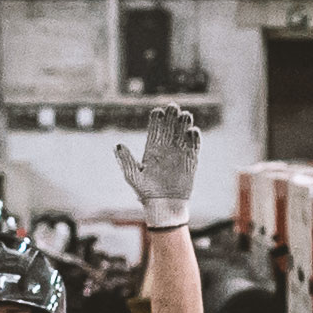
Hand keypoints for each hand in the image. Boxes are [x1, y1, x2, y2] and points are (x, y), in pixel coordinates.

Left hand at [115, 103, 199, 227]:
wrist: (163, 206)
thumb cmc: (146, 192)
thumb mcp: (133, 176)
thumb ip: (126, 160)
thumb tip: (118, 145)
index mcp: (152, 149)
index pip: (155, 129)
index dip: (157, 119)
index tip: (157, 111)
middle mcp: (167, 149)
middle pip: (170, 127)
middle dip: (172, 116)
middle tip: (173, 107)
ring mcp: (179, 154)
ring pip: (183, 134)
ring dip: (184, 124)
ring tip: (185, 115)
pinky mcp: (191, 162)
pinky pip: (194, 147)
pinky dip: (194, 139)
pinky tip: (192, 131)